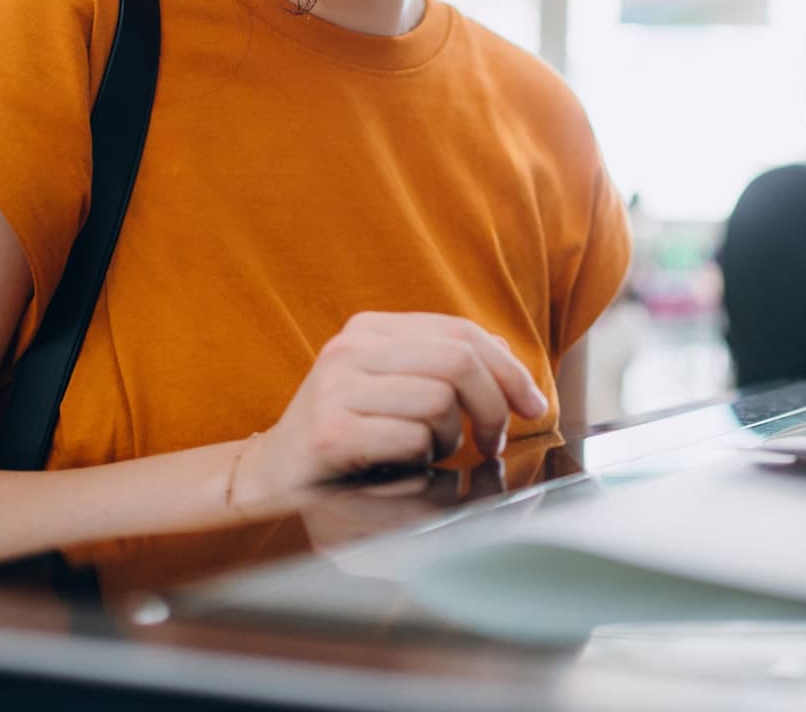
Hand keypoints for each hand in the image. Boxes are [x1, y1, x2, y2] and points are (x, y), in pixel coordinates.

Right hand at [236, 312, 548, 501]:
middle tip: (493, 441)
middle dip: (493, 406)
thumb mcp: (392, 386)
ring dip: (451, 439)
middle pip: (458, 361)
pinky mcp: (330, 432)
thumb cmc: (344, 433)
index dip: (509, 367)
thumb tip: (502, 350)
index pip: (460, 332)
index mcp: (370, 330)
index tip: (532, 404)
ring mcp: (336, 389)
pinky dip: (422, 460)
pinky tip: (404, 466)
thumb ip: (440, 364)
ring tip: (432, 453)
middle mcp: (350, 349)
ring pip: (439, 401)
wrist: (273, 476)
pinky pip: (412, 440)